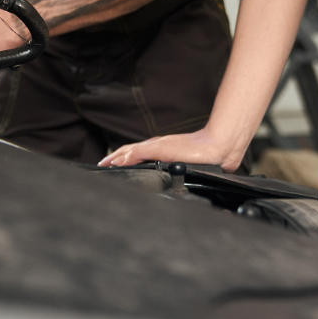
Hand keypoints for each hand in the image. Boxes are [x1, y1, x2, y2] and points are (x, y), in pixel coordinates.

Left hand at [97, 127, 239, 169]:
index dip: (122, 157)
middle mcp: (157, 146)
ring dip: (118, 156)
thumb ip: (174, 164)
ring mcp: (159, 146)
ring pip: (132, 150)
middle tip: (102, 163)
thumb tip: (168, 172)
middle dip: (115, 157)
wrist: (215, 147)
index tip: (111, 163)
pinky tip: (121, 161)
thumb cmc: (203, 156)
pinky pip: (140, 152)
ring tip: (106, 162)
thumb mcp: (184, 160)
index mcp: (161, 149)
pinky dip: (128, 156)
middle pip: (130, 150)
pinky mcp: (162, 148)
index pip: (137, 152)